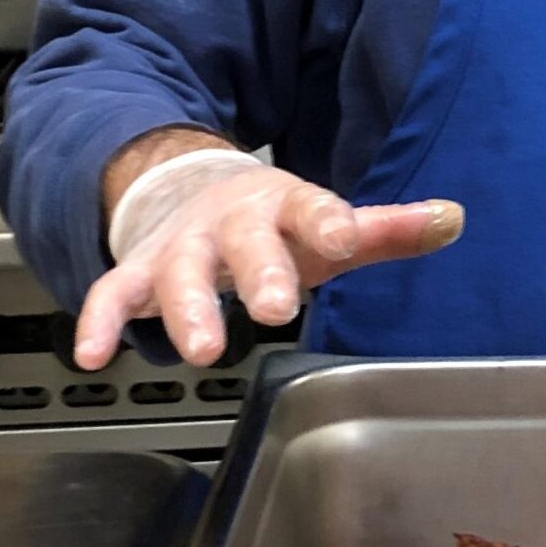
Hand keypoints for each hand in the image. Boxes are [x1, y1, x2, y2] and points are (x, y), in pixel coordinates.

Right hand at [74, 163, 463, 369]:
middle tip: (277, 307)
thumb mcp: (327, 224)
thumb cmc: (272, 223)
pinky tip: (93, 356)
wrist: (187, 190)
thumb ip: (387, 229)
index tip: (344, 233)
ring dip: (188, 311)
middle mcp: (230, 224)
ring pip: (180, 274)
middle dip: (260, 273)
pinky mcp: (139, 273)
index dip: (326, 221)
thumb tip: (453, 217)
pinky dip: (99, 322)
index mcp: (282, 205)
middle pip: (244, 244)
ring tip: (200, 351)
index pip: (310, 208)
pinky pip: (112, 294)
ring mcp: (181, 248)